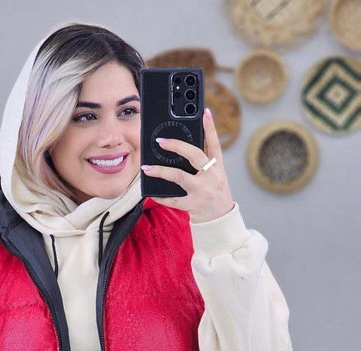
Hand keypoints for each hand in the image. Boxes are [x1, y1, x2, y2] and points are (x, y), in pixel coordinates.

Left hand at [141, 108, 234, 223]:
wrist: (220, 220)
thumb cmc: (215, 194)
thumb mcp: (216, 176)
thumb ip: (205, 163)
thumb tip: (183, 147)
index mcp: (218, 167)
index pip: (215, 144)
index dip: (210, 128)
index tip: (204, 113)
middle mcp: (211, 177)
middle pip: (195, 155)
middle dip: (177, 146)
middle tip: (161, 141)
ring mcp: (202, 191)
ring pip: (179, 176)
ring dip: (161, 171)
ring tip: (146, 168)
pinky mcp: (193, 205)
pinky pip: (172, 199)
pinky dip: (160, 196)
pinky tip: (150, 193)